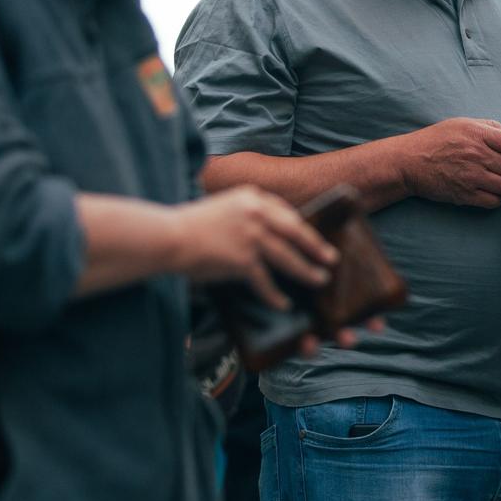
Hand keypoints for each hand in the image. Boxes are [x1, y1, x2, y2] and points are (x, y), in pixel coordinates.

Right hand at [173, 187, 336, 308]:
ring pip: (287, 256)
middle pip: (295, 230)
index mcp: (251, 197)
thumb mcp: (221, 208)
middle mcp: (256, 213)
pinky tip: (282, 303)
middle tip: (331, 257)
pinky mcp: (243, 259)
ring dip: (306, 270)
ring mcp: (251, 236)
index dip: (301, 225)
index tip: (312, 236)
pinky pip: (265, 280)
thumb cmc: (190, 226)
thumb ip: (243, 215)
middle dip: (316, 245)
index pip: (285, 211)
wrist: (169, 237)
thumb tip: (263, 234)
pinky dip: (274, 295)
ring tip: (319, 279)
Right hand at [401, 117, 500, 208]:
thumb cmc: (437, 140)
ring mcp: (472, 177)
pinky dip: (499, 198)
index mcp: (480, 135)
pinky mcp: (465, 195)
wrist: (409, 161)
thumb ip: (493, 128)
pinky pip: (494, 201)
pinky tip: (494, 191)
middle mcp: (478, 156)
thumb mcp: (464, 124)